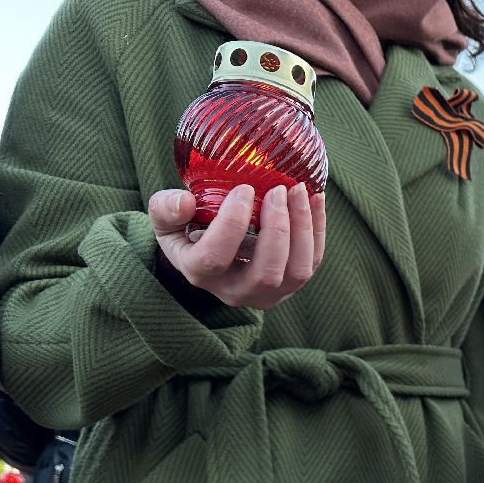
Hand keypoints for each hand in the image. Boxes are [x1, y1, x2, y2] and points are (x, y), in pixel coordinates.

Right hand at [149, 183, 325, 309]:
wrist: (212, 259)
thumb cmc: (188, 232)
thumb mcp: (166, 220)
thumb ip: (166, 209)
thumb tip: (185, 201)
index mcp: (200, 274)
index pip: (215, 258)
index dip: (231, 224)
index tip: (244, 189)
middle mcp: (236, 291)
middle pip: (266, 273)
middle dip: (277, 229)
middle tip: (279, 189)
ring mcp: (268, 293)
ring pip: (297, 272)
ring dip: (303, 229)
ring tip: (299, 190)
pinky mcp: (292, 285)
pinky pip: (313, 261)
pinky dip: (318, 230)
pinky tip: (315, 199)